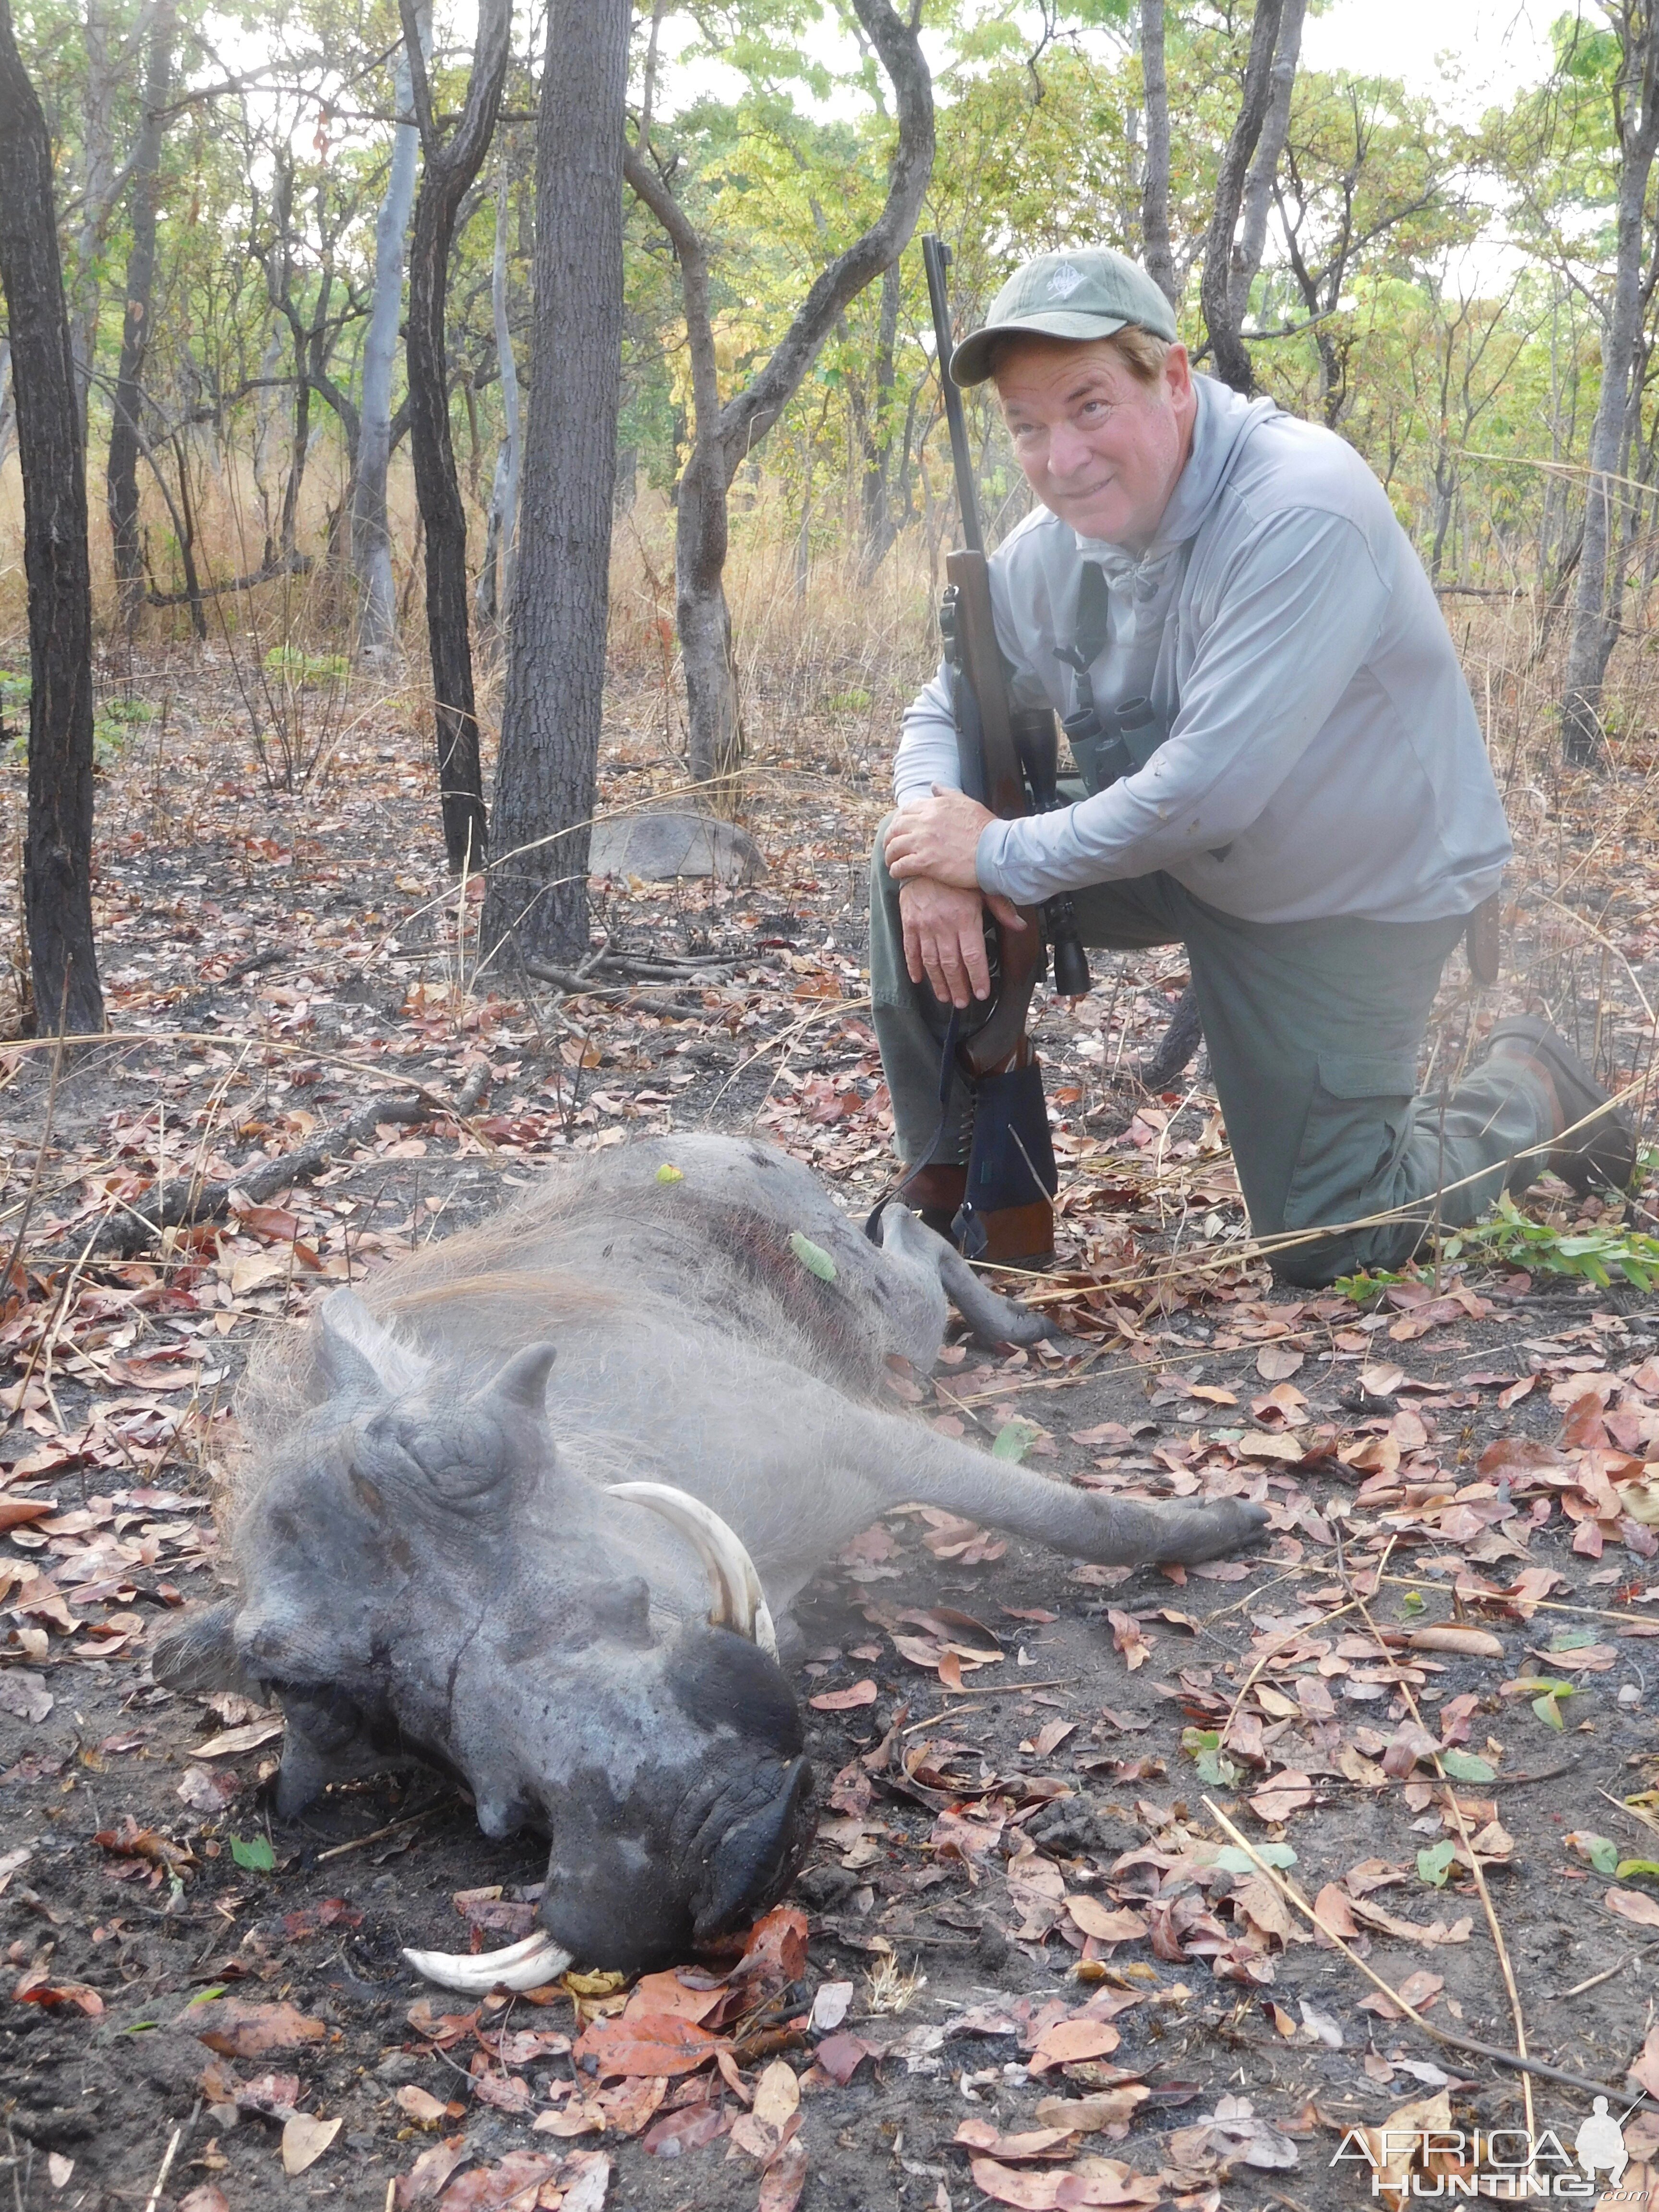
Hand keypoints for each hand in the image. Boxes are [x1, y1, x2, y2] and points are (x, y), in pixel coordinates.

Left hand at [883, 787, 996, 889]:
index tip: (899, 829)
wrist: (995, 851)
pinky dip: (895, 870)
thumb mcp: (967, 803)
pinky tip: (897, 873)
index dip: (899, 821)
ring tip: (892, 862)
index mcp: (934, 807)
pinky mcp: (925, 862)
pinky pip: (901, 865)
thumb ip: (948, 794)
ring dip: (890, 855)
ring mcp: (923, 842)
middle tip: (890, 846)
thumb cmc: (986, 829)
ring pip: (894, 847)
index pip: (906, 810)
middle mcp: (925, 822)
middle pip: (896, 828)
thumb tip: (933, 786)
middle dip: (890, 838)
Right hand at [897, 876, 1026, 1007]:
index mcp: (965, 918)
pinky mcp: (909, 924)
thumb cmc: (957, 875)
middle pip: (952, 965)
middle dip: (959, 987)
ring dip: (938, 983)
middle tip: (963, 1003)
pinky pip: (910, 950)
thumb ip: (1002, 908)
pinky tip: (918, 979)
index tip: (982, 994)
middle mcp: (943, 925)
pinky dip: (914, 967)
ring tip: (945, 997)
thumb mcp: (983, 887)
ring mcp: (924, 926)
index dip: (978, 978)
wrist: (923, 859)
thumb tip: (1020, 927)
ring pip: (931, 962)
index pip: (973, 956)